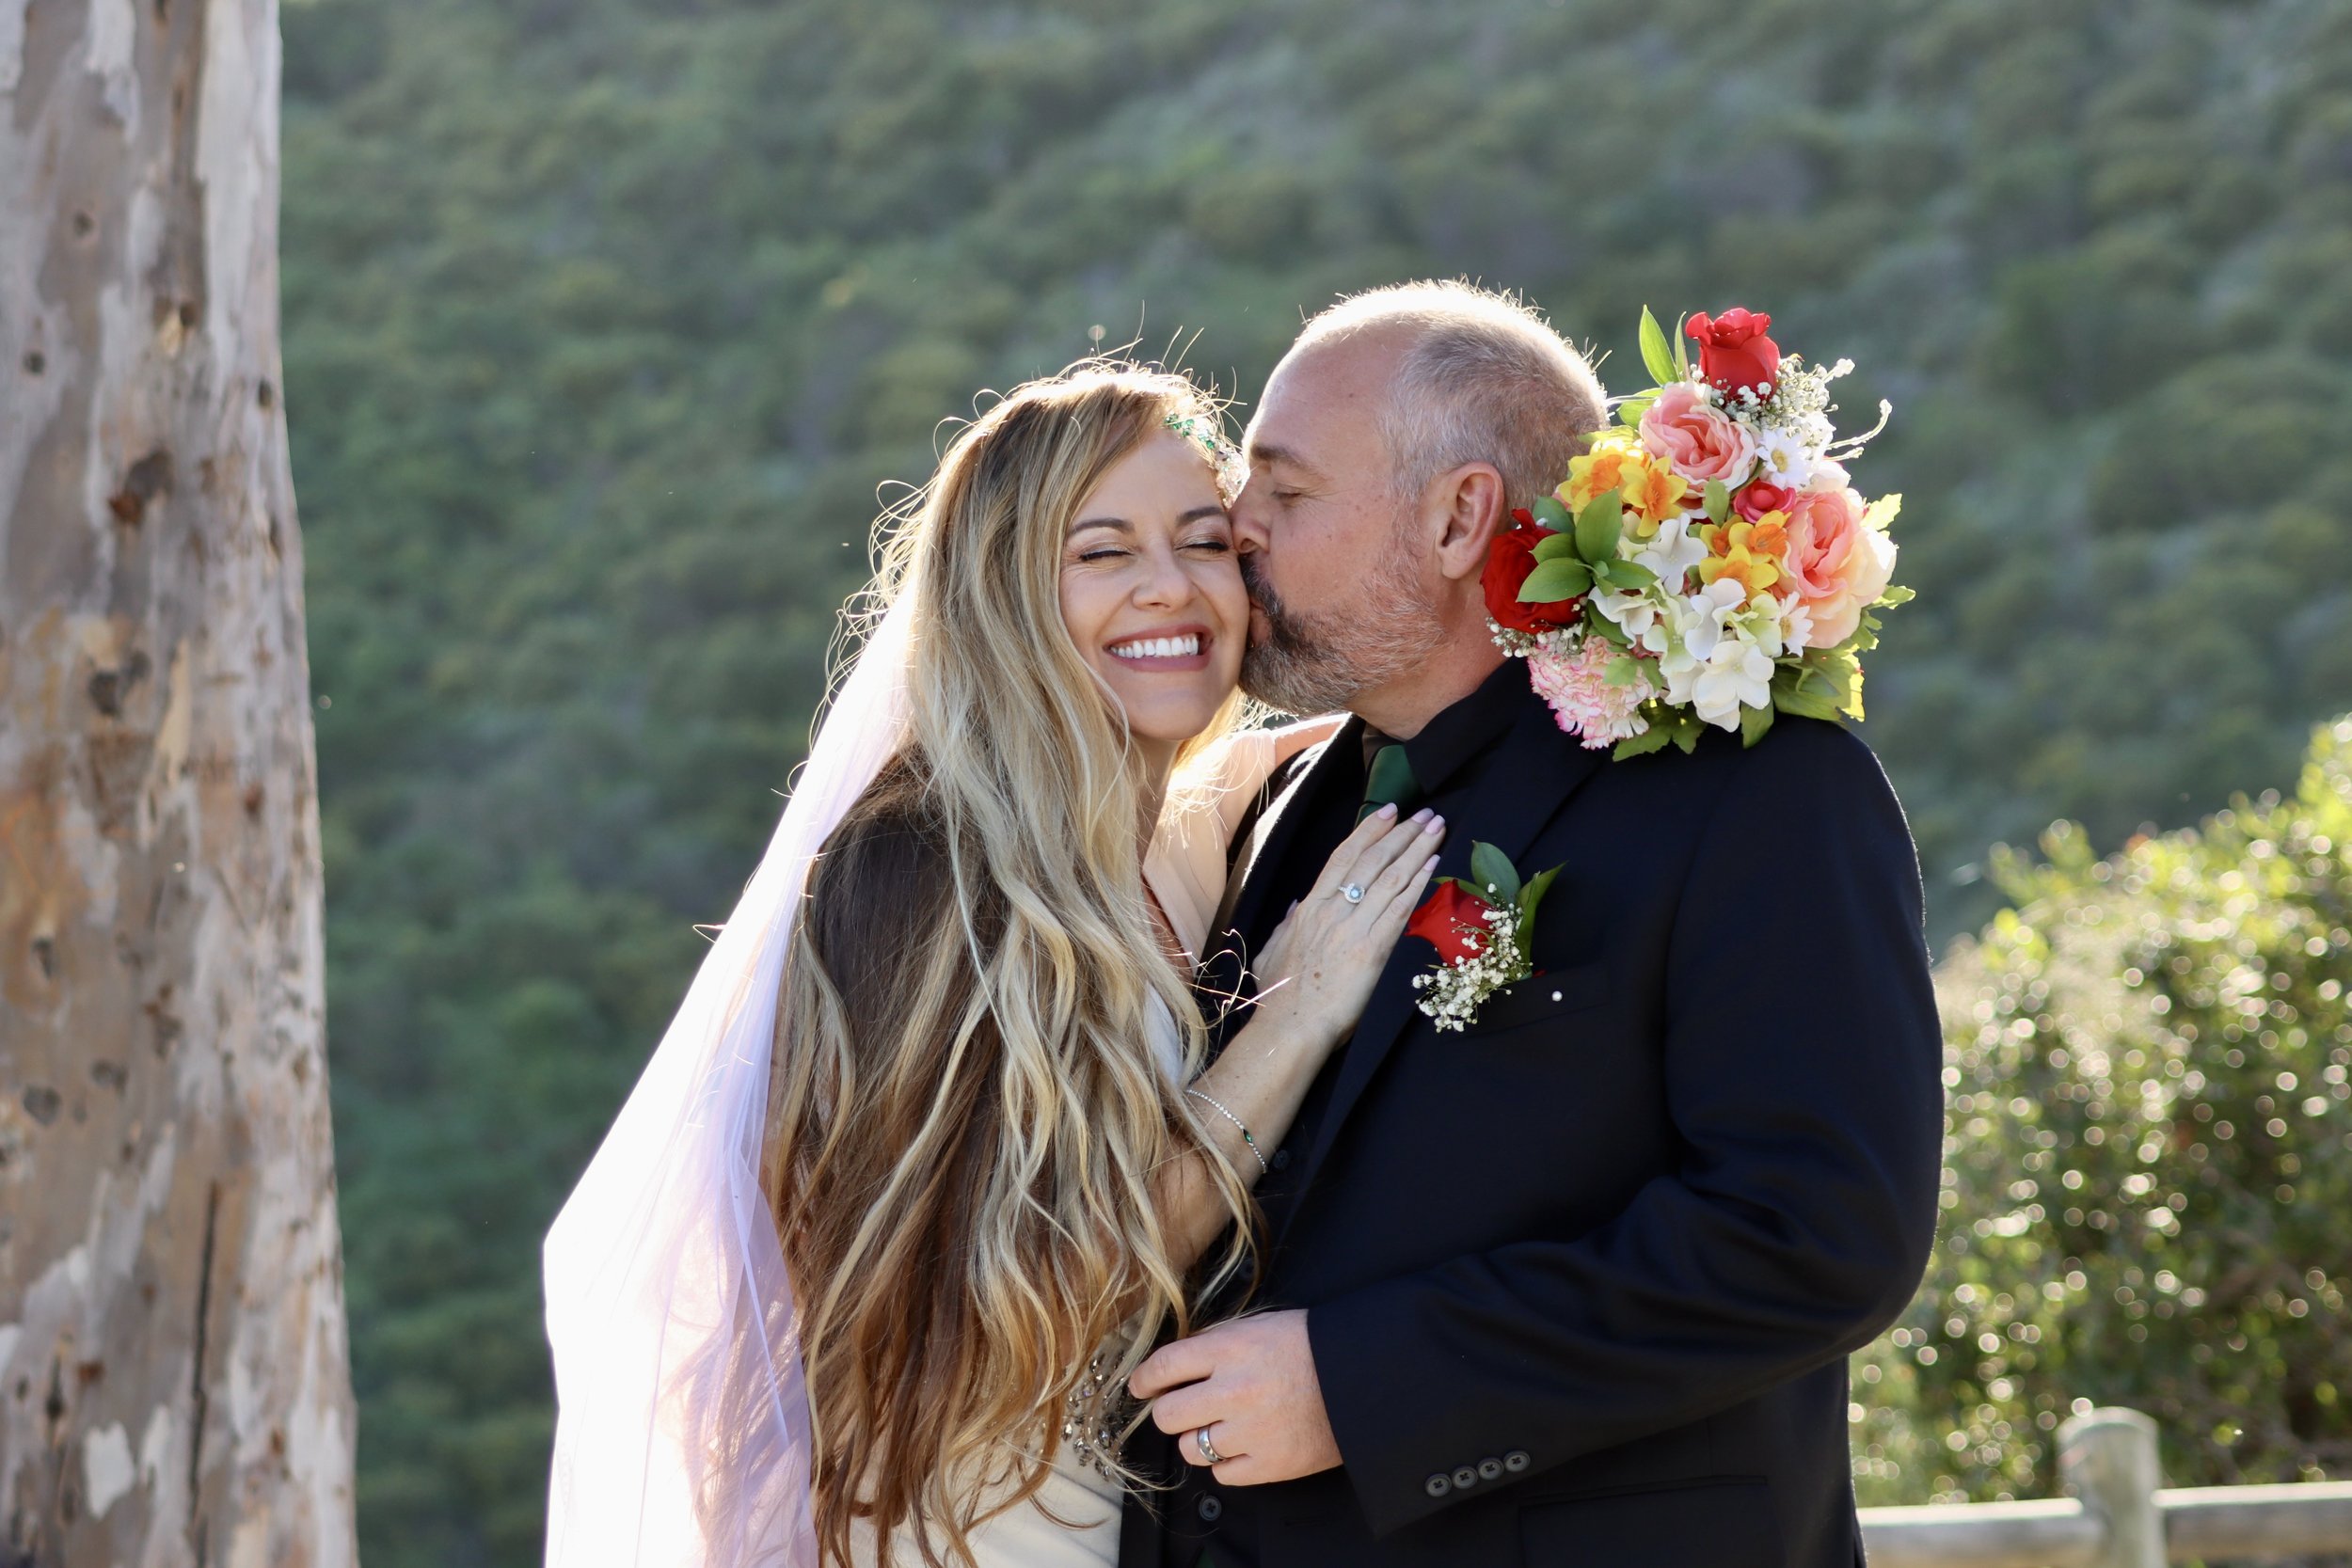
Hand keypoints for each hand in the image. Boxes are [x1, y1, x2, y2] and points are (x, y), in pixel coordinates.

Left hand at [1131, 1310, 1341, 1485]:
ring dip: (1197, 1439)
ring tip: (1220, 1427)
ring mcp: (1251, 1431)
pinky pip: (1222, 1474)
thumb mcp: (1259, 1327)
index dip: (1144, 1379)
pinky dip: (1226, 1462)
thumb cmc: (1311, 1346)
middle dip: (1168, 1411)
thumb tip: (1172, 1366)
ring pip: (1189, 1449)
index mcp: (1230, 1349)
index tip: (1140, 1386)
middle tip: (1181, 1409)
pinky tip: (1242, 1445)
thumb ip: (1215, 1345)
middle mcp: (1234, 1390)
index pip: (1164, 1367)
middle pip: (1167, 1414)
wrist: (1363, 1378)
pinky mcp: (1270, 1465)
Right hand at [1249, 805, 1443, 1054]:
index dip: (1369, 831)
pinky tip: (1433, 866)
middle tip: (1426, 814)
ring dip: (1417, 849)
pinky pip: (1400, 909)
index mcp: (1309, 908)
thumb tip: (1295, 904)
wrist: (1290, 1027)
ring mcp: (1353, 928)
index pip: (1343, 857)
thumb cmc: (1279, 996)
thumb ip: (1286, 925)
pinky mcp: (1373, 950)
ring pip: (1390, 877)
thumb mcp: (1272, 950)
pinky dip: (1418, 883)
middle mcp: (1332, 910)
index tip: (1389, 812)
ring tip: (1437, 829)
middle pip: (1372, 859)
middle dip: (1402, 832)